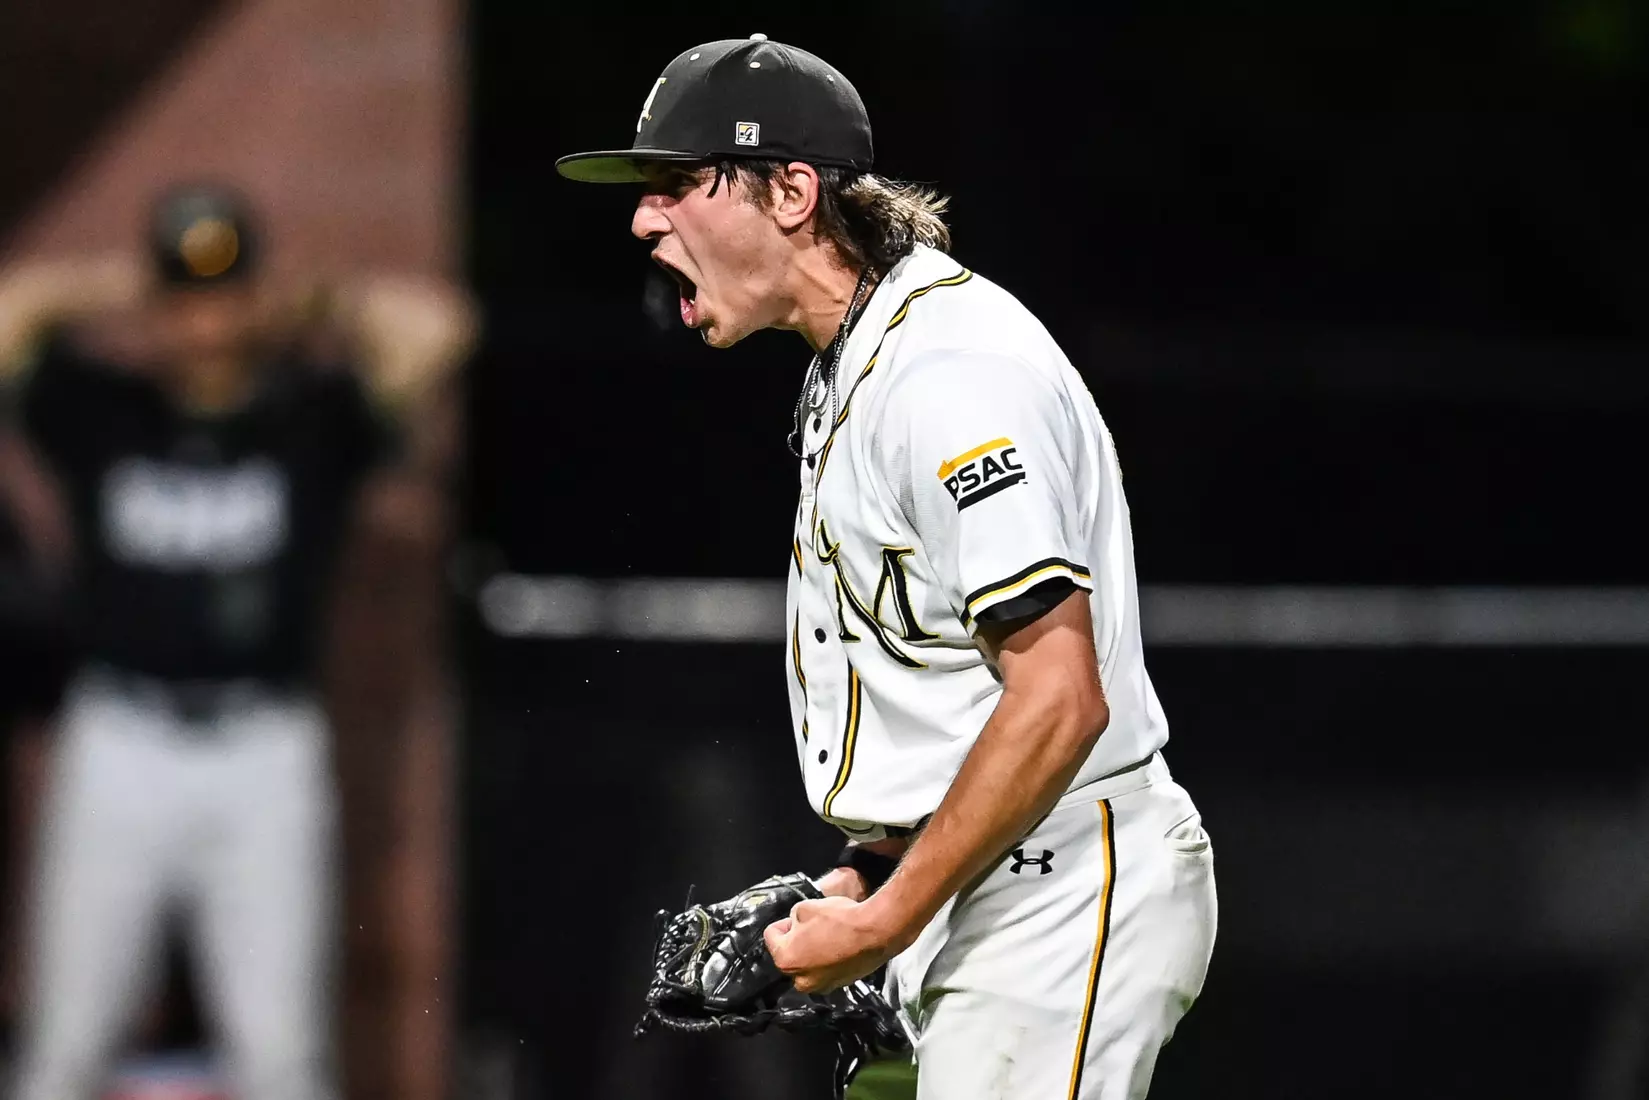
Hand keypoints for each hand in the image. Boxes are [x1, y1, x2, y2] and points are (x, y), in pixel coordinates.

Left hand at [763, 895, 906, 994]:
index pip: (771, 936)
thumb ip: (793, 917)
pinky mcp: (840, 985)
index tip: (796, 918)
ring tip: (829, 934)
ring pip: (808, 964)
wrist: (875, 932)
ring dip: (813, 951)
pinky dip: (829, 959)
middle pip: (789, 954)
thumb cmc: (840, 920)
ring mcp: (822, 985)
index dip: (783, 923)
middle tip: (813, 925)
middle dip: (797, 940)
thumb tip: (795, 923)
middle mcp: (800, 980)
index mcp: (786, 959)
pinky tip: (840, 944)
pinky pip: (826, 970)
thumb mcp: (805, 907)